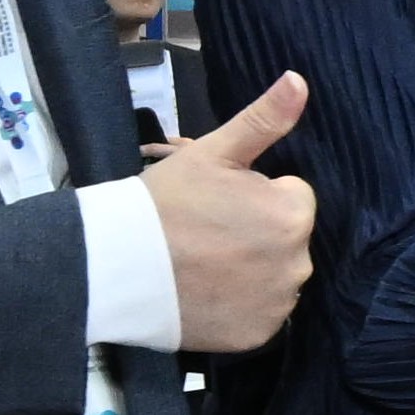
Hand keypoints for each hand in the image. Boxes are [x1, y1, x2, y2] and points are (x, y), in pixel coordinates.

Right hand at [132, 68, 316, 358]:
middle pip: (285, 238)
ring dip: (251, 269)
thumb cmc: (164, 203)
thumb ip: (264, 119)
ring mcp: (278, 304)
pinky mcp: (258, 335)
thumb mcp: (212, 153)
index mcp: (293, 214)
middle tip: (206, 233)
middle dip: (256, 231)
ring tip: (204, 263)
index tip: (218, 202)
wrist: (116, 266)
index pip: (292, 197)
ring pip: (275, 276)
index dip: (255, 195)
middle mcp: (299, 263)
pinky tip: (208, 292)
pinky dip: (240, 305)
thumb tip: (299, 80)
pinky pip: (260, 313)